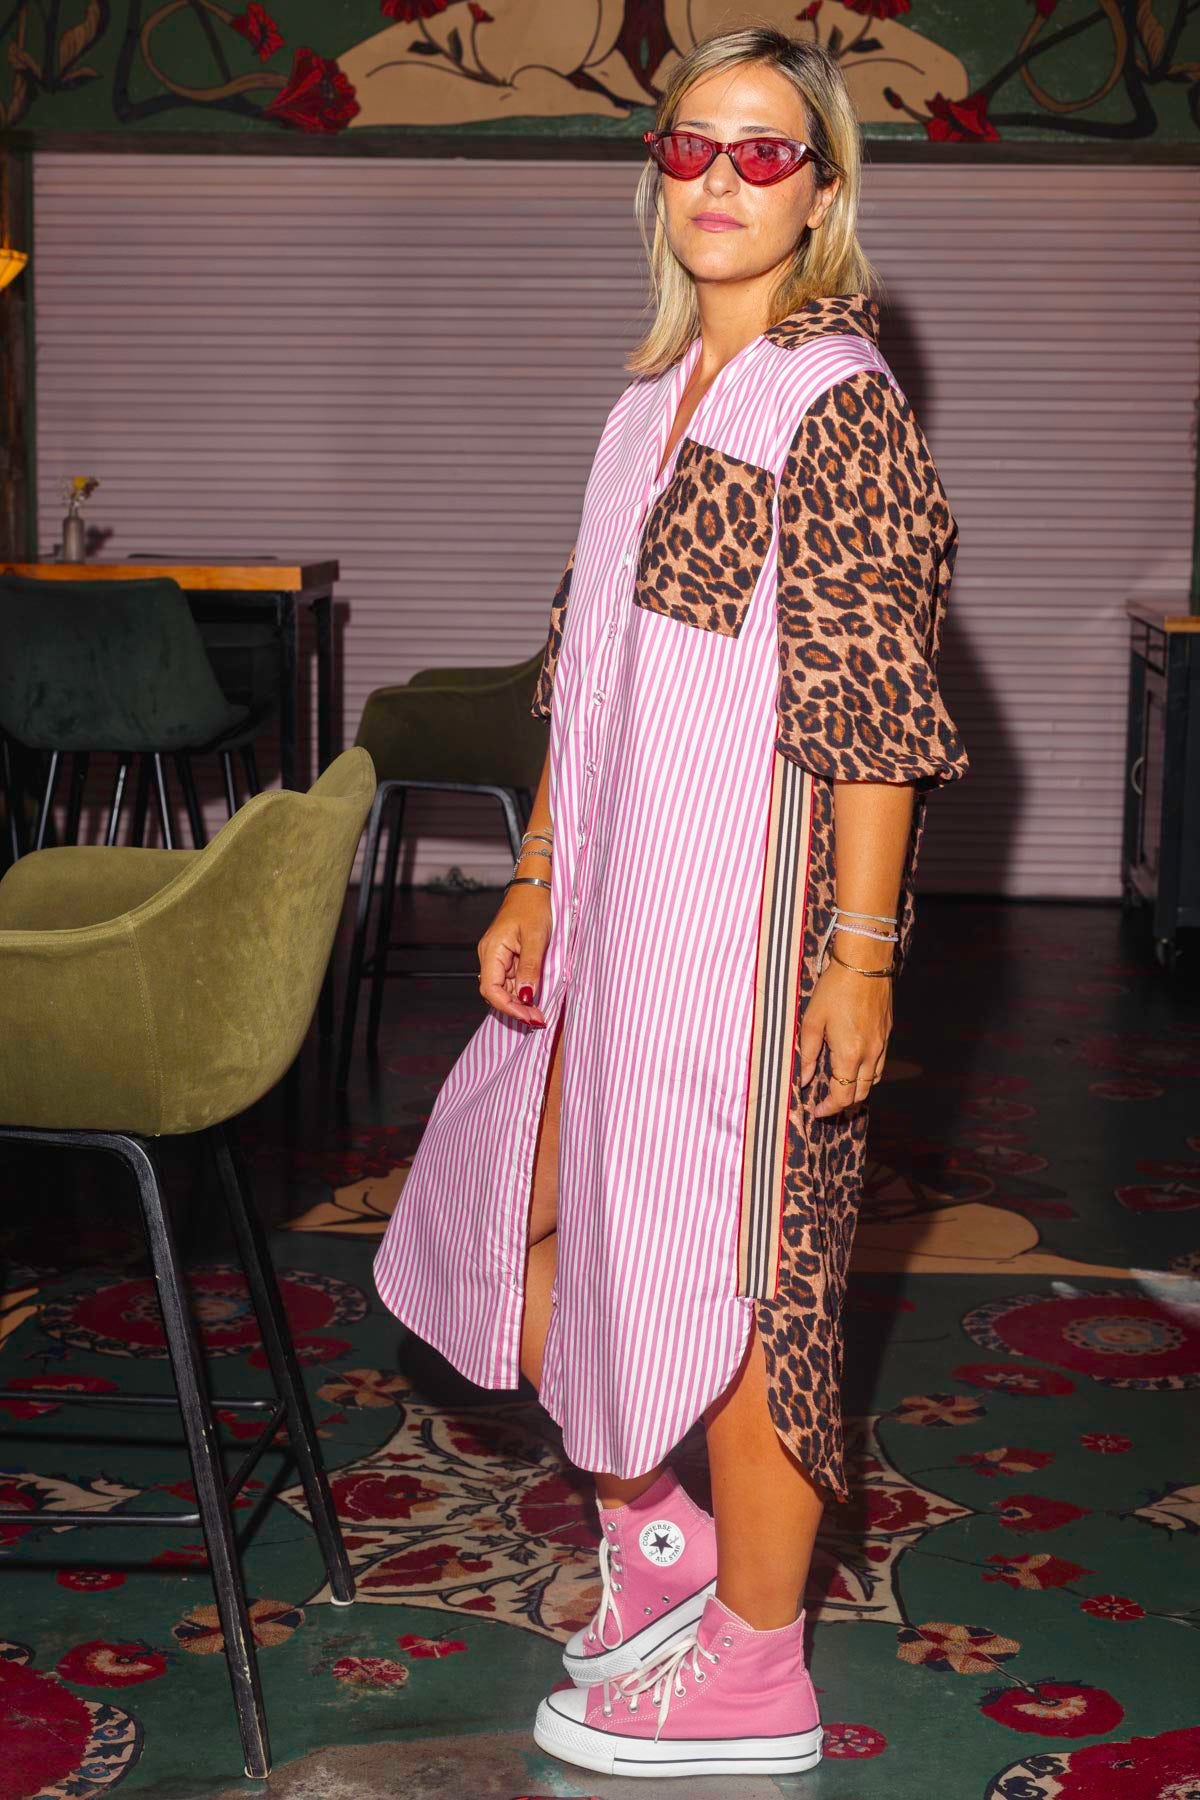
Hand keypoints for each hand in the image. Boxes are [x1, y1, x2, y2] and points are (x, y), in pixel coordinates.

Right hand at [477, 887, 550, 1026]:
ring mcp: (497, 958)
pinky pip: (510, 981)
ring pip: (503, 989)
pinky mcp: (506, 958)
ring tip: (539, 1013)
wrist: (532, 889)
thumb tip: (525, 996)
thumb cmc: (533, 907)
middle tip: (538, 1019)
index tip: (529, 1017)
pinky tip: (534, 999)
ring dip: (519, 1003)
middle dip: (515, 1009)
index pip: (491, 989)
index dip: (508, 1007)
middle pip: (496, 993)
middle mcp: (490, 956)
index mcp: (492, 951)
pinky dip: (521, 992)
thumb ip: (530, 968)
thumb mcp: (536, 938)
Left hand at [798, 959, 891, 1118]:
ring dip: (858, 1090)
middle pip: (861, 1094)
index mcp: (849, 1055)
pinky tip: (854, 1067)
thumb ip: (807, 1054)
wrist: (864, 964)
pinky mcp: (887, 1034)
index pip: (842, 1096)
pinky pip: (879, 1064)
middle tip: (826, 1104)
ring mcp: (882, 1045)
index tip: (816, 1111)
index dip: (828, 1108)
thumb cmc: (833, 990)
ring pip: (873, 1080)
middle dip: (844, 1104)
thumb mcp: (812, 1022)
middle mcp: (870, 1055)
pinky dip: (867, 1073)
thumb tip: (805, 1079)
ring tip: (840, 1088)